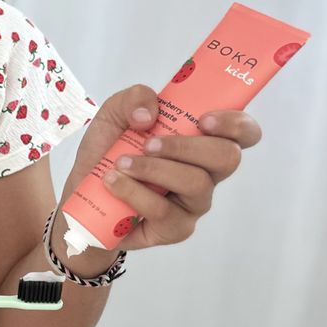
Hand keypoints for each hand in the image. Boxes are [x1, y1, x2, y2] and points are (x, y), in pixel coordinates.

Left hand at [59, 85, 262, 252]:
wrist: (82, 196)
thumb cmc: (108, 152)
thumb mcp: (113, 114)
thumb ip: (133, 99)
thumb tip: (149, 114)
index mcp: (201, 140)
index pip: (243, 133)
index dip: (236, 124)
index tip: (204, 120)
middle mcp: (206, 172)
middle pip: (228, 157)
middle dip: (187, 146)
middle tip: (149, 143)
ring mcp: (194, 202)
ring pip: (196, 183)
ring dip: (154, 169)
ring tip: (121, 163)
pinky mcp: (176, 228)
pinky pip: (165, 211)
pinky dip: (134, 192)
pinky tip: (112, 183)